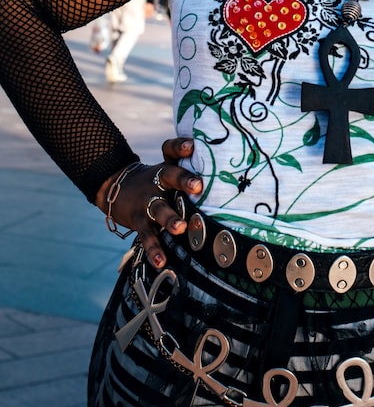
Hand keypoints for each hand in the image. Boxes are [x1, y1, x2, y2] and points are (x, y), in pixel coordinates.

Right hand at [95, 138, 202, 268]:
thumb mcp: (167, 170)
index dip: (179, 146)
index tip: (191, 145)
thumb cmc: (154, 181)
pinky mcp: (138, 220)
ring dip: (170, 218)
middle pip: (169, 176)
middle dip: (184, 180)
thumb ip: (189, 171)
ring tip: (180, 228)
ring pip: (159, 208)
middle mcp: (157, 182)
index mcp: (166, 167)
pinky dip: (154, 249)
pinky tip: (161, 262)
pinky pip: (147, 235)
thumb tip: (225, 174)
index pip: (171, 150)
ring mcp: (146, 201)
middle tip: (197, 186)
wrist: (115, 188)